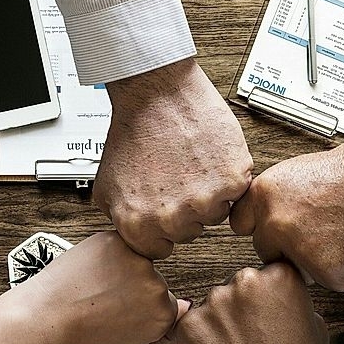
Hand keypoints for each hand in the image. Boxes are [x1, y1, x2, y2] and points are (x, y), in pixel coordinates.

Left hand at [6, 232, 187, 343]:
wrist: (46, 316)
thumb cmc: (79, 335)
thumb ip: (161, 336)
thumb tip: (181, 316)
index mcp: (162, 314)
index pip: (168, 305)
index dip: (144, 310)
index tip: (128, 313)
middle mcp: (155, 285)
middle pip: (155, 282)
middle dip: (135, 289)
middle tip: (108, 303)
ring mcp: (136, 261)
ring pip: (138, 263)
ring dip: (122, 270)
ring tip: (97, 288)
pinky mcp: (117, 242)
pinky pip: (121, 245)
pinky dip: (108, 255)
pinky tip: (93, 273)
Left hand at [96, 58, 253, 258]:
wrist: (157, 94)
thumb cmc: (134, 131)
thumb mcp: (107, 186)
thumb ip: (121, 220)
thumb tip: (134, 237)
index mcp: (139, 225)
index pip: (159, 250)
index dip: (162, 228)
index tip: (163, 208)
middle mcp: (171, 218)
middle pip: (189, 233)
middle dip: (184, 210)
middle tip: (176, 178)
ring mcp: (204, 201)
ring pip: (215, 215)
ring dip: (208, 195)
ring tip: (191, 165)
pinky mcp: (232, 181)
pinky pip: (236, 193)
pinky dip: (227, 177)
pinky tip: (208, 157)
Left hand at [168, 262, 327, 343]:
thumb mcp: (316, 330)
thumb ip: (295, 304)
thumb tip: (282, 299)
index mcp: (280, 278)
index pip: (269, 273)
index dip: (268, 298)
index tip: (268, 313)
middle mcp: (245, 283)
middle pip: (239, 287)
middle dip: (243, 309)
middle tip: (253, 340)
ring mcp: (213, 304)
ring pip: (214, 306)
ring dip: (221, 325)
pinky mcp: (188, 326)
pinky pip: (192, 326)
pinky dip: (201, 342)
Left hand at [229, 136, 343, 290]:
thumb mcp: (295, 173)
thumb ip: (272, 200)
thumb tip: (258, 220)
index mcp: (263, 196)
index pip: (240, 226)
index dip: (260, 227)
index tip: (271, 228)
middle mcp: (276, 224)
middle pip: (266, 250)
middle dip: (285, 246)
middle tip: (316, 229)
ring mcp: (300, 251)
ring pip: (295, 269)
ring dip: (312, 260)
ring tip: (338, 231)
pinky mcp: (328, 273)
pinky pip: (327, 279)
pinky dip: (342, 268)